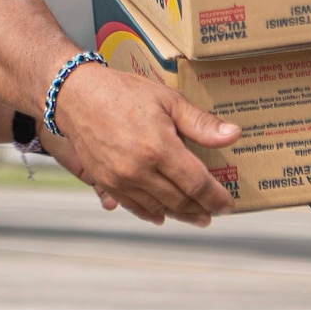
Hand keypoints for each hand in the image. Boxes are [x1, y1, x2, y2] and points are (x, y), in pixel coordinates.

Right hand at [50, 65, 238, 226]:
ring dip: (180, 215)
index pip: (196, 183)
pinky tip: (163, 216)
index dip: (215, 197)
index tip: (227, 204)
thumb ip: (201, 123)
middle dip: (201, 210)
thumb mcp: (168, 100)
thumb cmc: (124, 93)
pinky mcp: (106, 183)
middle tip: (215, 212)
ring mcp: (120, 180)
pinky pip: (134, 207)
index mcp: (159, 148)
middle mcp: (139, 170)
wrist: (77, 96)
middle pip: (179, 201)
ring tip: (196, 216)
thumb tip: (233, 135)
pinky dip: (152, 214)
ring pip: (158, 208)